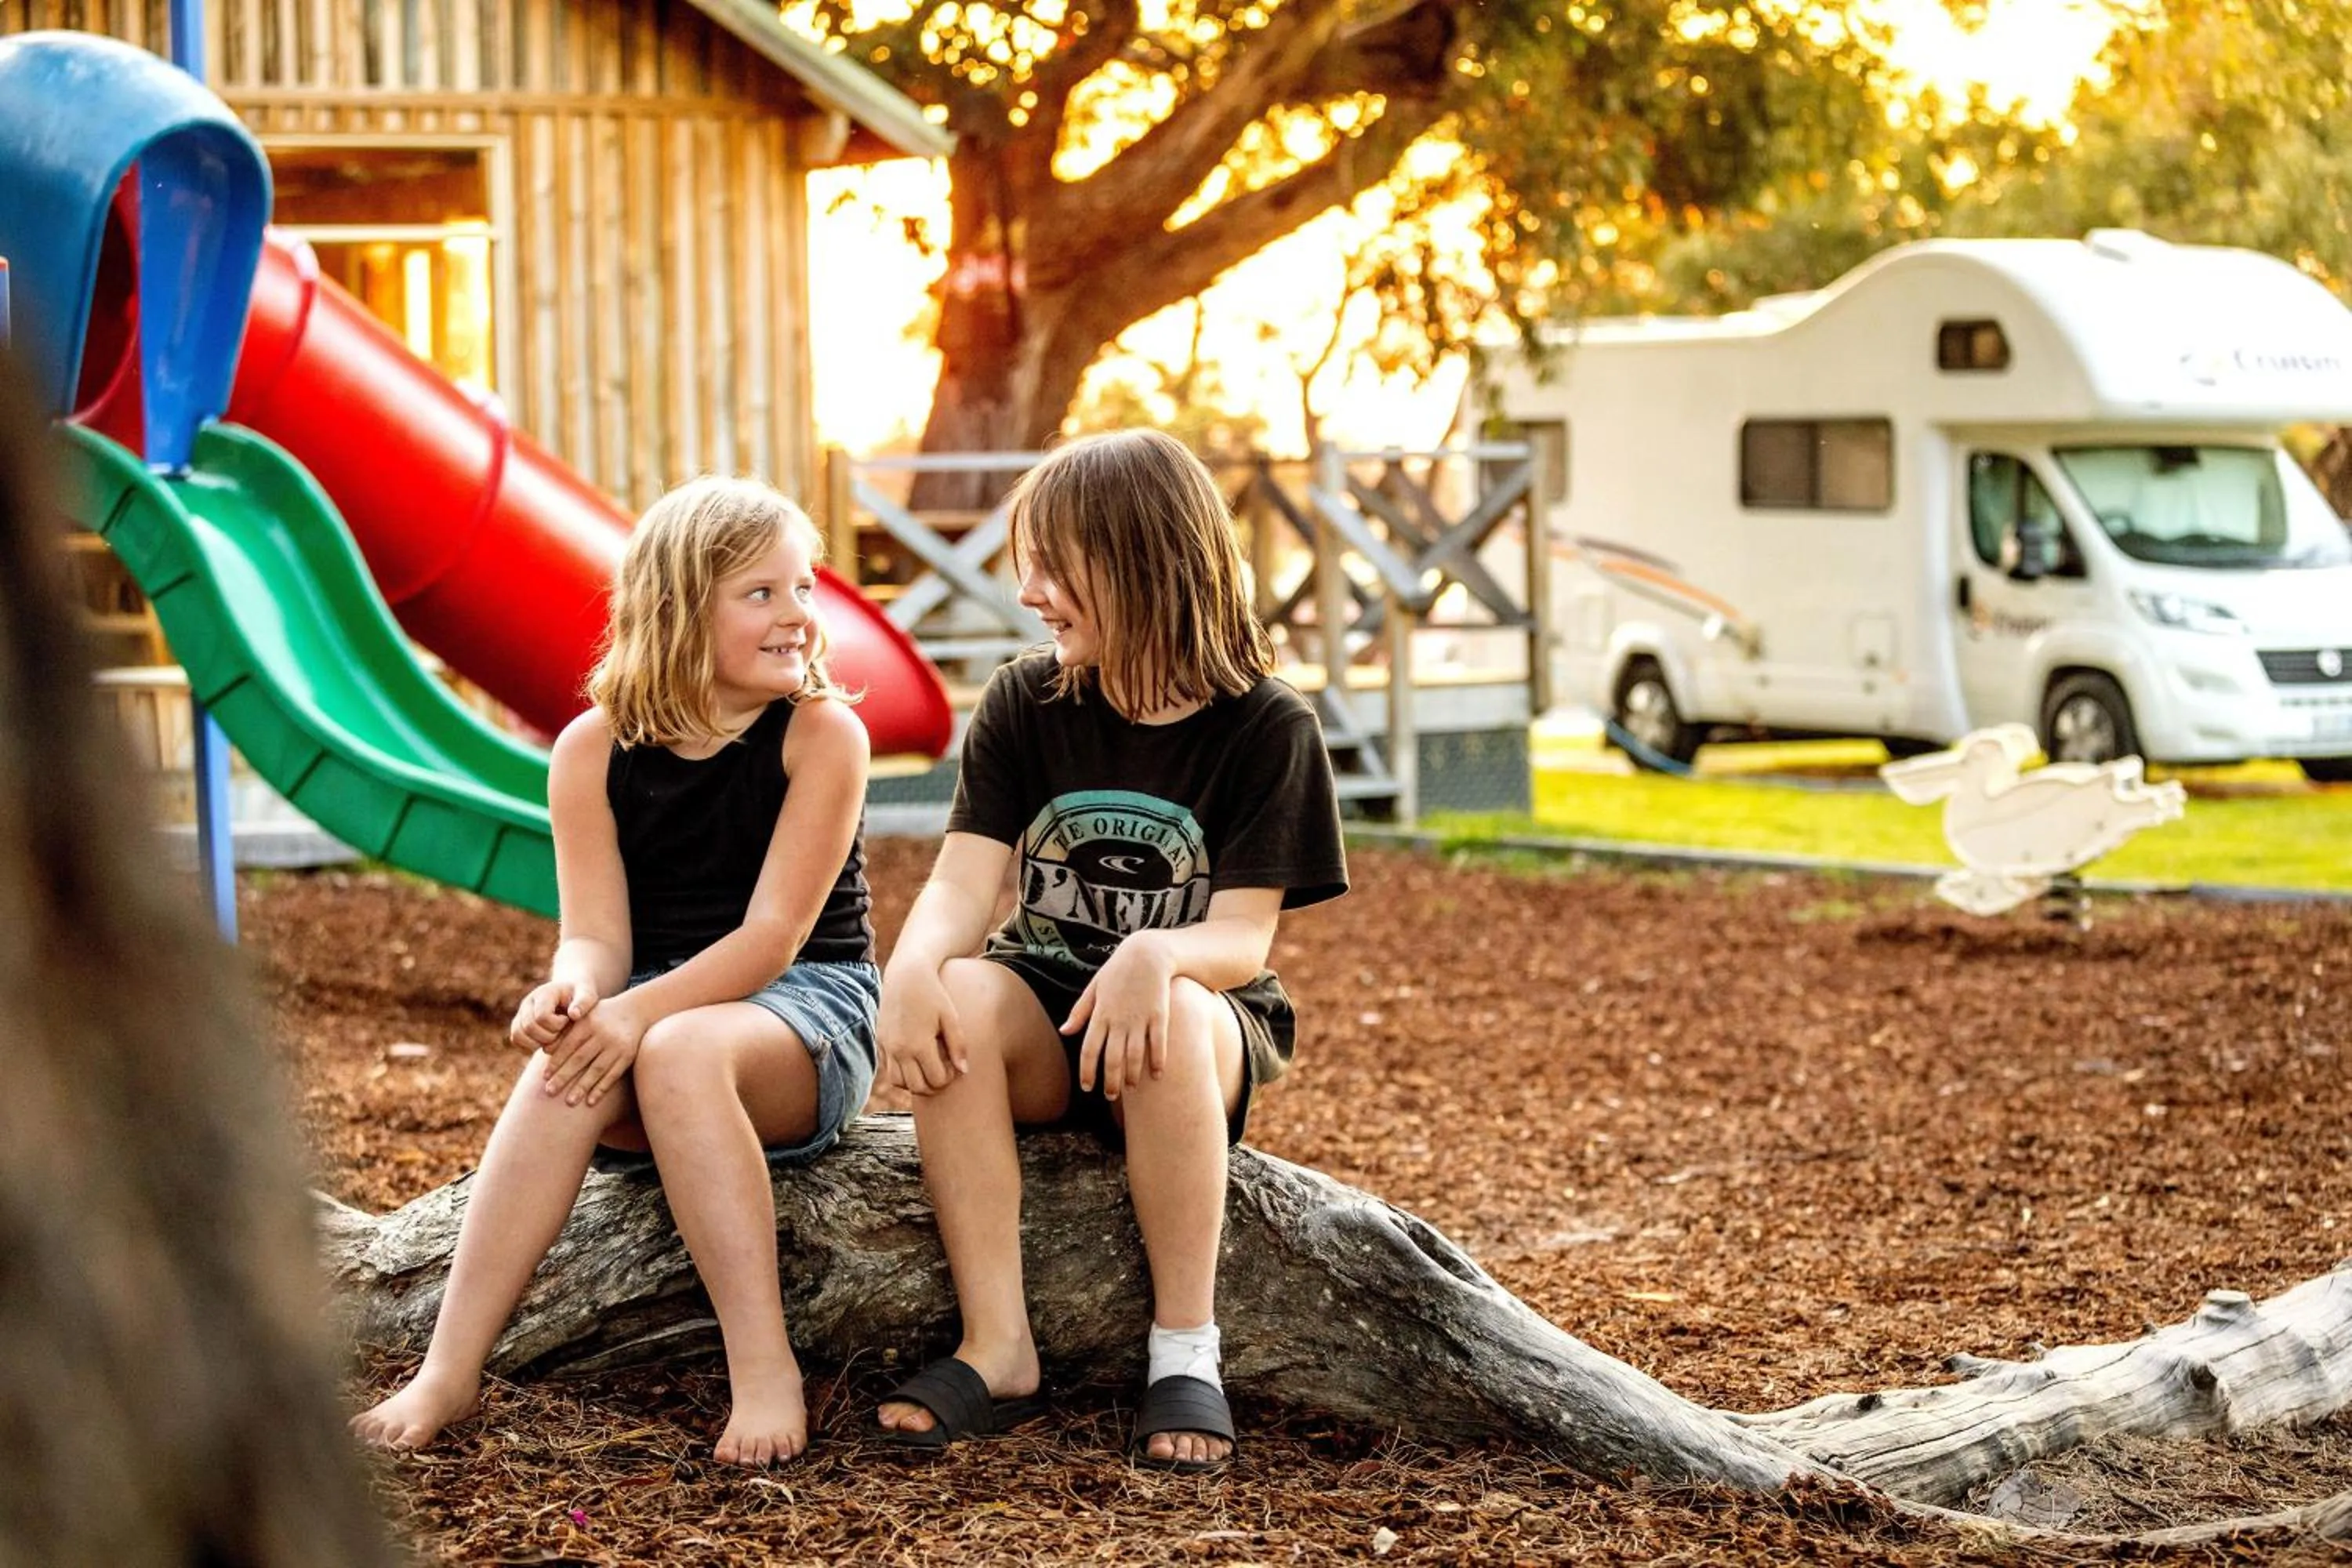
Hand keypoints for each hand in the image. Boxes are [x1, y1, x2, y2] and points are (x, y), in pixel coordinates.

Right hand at [511, 977, 599, 1051]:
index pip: (542, 1016)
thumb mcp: (587, 994)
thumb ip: (583, 1002)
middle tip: (561, 1033)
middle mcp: (528, 1002)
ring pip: (518, 1035)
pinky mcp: (519, 1024)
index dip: (556, 1025)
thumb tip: (574, 1015)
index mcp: (544, 993)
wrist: (569, 994)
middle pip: (529, 1027)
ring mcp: (521, 1013)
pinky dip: (529, 1047)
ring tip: (554, 1038)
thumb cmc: (580, 995)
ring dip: (537, 1043)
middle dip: (548, 1036)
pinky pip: (515, 1040)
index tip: (567, 1021)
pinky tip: (546, 1043)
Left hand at [540, 996, 645, 1107]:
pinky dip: (601, 1089)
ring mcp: (617, 1046)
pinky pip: (613, 1075)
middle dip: (564, 1076)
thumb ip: (566, 1031)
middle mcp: (603, 1034)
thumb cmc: (600, 1016)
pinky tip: (590, 1102)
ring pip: (596, 1069)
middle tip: (549, 1092)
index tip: (544, 1076)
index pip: (568, 1045)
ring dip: (582, 1087)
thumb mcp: (584, 1016)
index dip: (556, 1061)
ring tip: (569, 1102)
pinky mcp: (628, 1056)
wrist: (635, 1010)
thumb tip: (545, 1050)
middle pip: (580, 1059)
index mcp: (588, 1023)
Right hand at [878, 965, 964, 1096]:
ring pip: (898, 1082)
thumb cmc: (932, 993)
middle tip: (943, 1072)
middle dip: (933, 1085)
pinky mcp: (880, 1042)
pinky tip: (915, 1059)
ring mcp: (887, 1047)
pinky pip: (889, 1069)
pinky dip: (902, 1072)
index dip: (949, 1078)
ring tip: (928, 1068)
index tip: (954, 1066)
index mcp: (918, 1044)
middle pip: (916, 1087)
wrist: (906, 974)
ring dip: (914, 1082)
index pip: (935, 1079)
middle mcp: (899, 1049)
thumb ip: (957, 1045)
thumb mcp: (950, 1017)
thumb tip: (963, 1071)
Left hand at [1064, 934, 1173, 1101]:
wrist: (1147, 953)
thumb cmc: (1118, 970)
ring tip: (1131, 1088)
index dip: (1088, 1072)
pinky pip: (1158, 1043)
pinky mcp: (1159, 1015)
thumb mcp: (1094, 988)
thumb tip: (1064, 1032)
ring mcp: (1140, 1018)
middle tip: (1111, 1096)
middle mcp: (1119, 1020)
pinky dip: (1158, 1061)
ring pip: (1135, 1055)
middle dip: (1111, 1081)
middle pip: (1112, 1059)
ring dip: (1133, 1076)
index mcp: (1100, 1014)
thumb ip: (1080, 1012)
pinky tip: (1157, 1075)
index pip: (1089, 1050)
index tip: (1088, 1087)